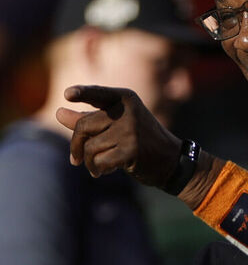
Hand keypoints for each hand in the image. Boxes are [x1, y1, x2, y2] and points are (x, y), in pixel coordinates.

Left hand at [56, 85, 181, 186]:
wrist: (172, 161)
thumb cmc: (140, 140)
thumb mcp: (116, 125)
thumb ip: (88, 118)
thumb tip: (58, 112)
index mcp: (126, 99)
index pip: (98, 94)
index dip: (83, 93)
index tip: (68, 94)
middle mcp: (128, 111)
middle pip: (83, 126)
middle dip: (76, 145)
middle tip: (76, 159)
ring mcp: (131, 129)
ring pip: (90, 147)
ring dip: (89, 162)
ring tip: (96, 167)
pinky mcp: (132, 149)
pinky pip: (100, 160)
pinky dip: (98, 169)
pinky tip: (105, 171)